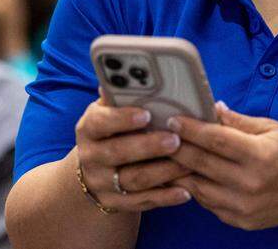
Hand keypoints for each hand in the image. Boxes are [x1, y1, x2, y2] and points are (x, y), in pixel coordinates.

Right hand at [74, 97, 192, 212]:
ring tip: (188, 162)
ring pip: (133, 180)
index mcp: (89, 128)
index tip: (146, 114)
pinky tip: (185, 191)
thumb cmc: (111, 132)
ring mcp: (102, 183)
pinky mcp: (115, 203)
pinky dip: (164, 198)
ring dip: (163, 172)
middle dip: (148, 146)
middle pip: (117, 152)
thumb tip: (127, 75)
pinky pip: (141, 202)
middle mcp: (92, 157)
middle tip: (175, 139)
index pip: (100, 122)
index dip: (121, 118)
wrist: (93, 172)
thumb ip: (120, 97)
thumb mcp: (109, 112)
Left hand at [168, 103, 277, 230]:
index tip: (173, 119)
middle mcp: (249, 184)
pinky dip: (196, 188)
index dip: (191, 129)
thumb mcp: (274, 129)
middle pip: (201, 163)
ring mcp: (243, 207)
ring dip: (180, 171)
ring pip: (198, 187)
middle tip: (161, 135)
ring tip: (167, 156)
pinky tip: (188, 175)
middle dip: (177, 147)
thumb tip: (211, 108)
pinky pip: (208, 203)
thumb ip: (239, 122)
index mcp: (260, 156)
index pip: (216, 139)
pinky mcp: (240, 221)